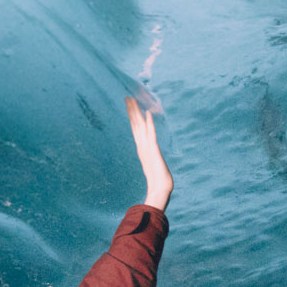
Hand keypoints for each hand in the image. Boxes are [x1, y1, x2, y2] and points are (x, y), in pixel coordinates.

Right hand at [125, 95, 172, 211]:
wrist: (160, 190)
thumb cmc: (158, 180)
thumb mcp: (152, 165)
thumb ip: (149, 160)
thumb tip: (148, 158)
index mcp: (142, 148)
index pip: (136, 128)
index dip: (132, 116)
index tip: (129, 104)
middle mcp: (142, 145)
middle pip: (135, 124)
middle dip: (131, 110)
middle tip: (126, 97)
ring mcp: (147, 147)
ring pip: (140, 126)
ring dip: (137, 113)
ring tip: (132, 100)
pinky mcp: (154, 150)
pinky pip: (151, 134)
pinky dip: (150, 124)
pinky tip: (148, 114)